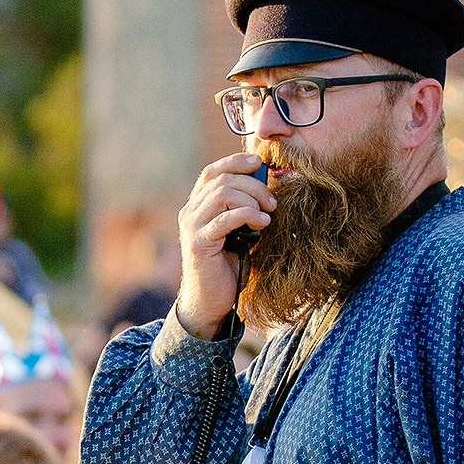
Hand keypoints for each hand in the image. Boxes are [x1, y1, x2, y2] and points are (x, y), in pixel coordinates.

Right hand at [177, 153, 277, 338]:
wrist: (210, 301)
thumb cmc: (227, 266)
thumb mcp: (237, 231)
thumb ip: (242, 208)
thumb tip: (266, 186)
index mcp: (197, 206)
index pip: (212, 172)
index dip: (235, 162)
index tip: (259, 162)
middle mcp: (189, 212)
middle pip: (222, 180)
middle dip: (254, 185)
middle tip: (273, 201)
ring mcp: (192, 227)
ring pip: (223, 194)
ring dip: (252, 200)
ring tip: (267, 214)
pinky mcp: (199, 243)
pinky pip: (225, 219)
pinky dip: (248, 216)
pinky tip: (262, 224)